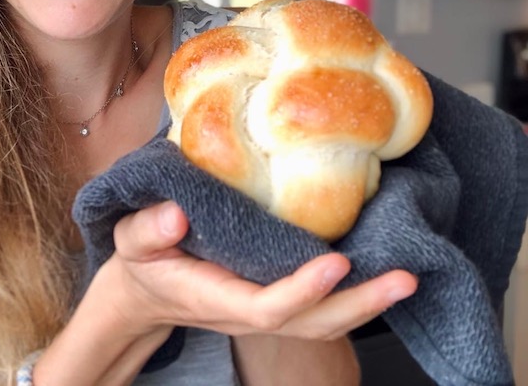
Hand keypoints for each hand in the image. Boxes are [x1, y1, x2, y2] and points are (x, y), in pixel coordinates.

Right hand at [102, 200, 416, 341]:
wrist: (145, 292)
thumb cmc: (142, 262)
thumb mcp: (132, 239)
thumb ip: (149, 229)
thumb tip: (177, 214)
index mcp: (216, 298)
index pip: (267, 307)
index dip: (303, 290)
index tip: (336, 261)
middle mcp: (248, 312)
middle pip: (313, 325)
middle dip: (360, 306)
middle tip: (406, 279)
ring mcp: (264, 310)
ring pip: (324, 323)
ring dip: (368, 304)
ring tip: (408, 279)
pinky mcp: (273, 298)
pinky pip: (320, 308)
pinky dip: (353, 294)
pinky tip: (379, 267)